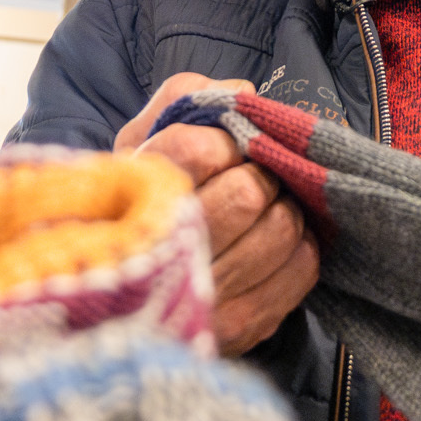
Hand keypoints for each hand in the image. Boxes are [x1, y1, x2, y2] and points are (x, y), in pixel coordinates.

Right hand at [116, 73, 319, 356]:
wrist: (119, 289)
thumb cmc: (141, 195)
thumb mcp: (143, 136)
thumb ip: (186, 96)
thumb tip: (244, 95)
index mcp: (132, 193)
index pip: (197, 150)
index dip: (223, 143)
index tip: (222, 149)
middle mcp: (163, 250)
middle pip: (246, 193)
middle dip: (258, 175)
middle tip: (249, 178)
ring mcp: (202, 295)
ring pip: (280, 230)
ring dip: (281, 210)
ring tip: (261, 210)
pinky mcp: (238, 326)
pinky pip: (300, 270)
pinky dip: (299, 247)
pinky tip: (272, 242)